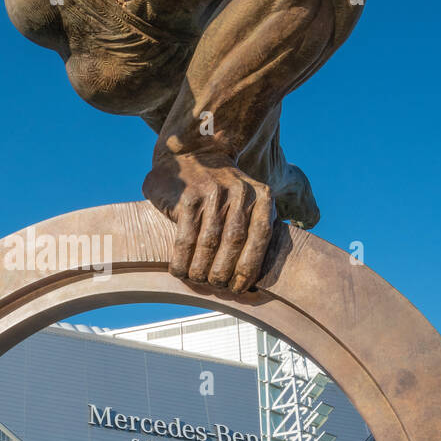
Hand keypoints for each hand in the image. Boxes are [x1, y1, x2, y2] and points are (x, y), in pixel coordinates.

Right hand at [143, 149, 274, 292]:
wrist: (193, 153)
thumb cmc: (222, 189)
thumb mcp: (249, 197)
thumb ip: (256, 225)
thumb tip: (257, 275)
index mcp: (261, 196)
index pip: (260, 237)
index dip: (250, 267)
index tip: (240, 288)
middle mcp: (240, 193)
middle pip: (234, 242)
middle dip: (224, 271)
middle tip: (216, 286)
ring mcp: (213, 193)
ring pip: (209, 242)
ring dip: (201, 269)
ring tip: (197, 281)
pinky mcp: (188, 197)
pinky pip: (186, 236)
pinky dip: (181, 259)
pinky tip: (178, 271)